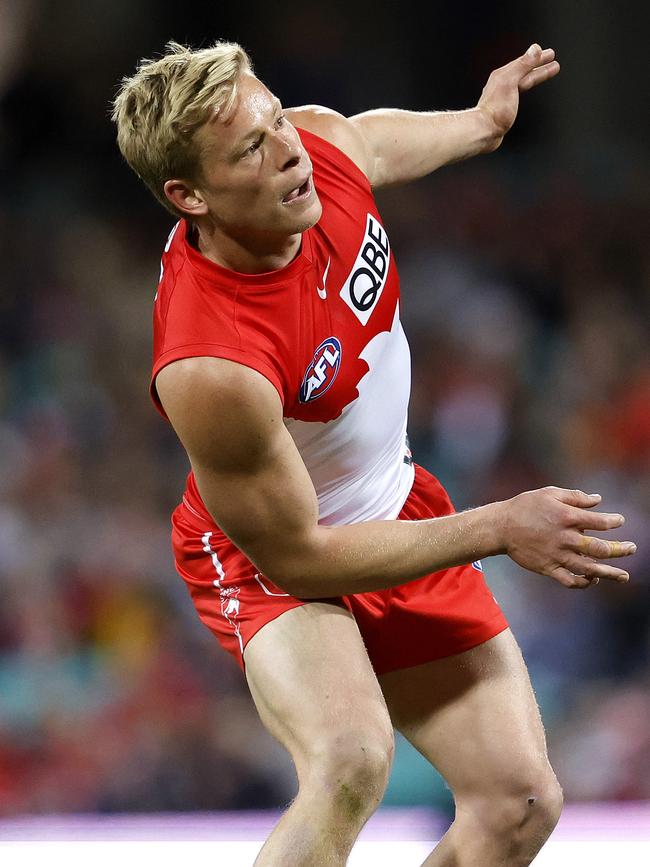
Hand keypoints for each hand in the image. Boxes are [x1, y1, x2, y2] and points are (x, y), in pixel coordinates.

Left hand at [477, 43, 559, 149]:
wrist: (484, 131)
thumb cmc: (495, 110)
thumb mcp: (510, 82)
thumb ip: (523, 65)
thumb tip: (535, 49)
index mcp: (503, 75)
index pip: (525, 62)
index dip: (538, 58)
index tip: (550, 54)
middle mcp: (502, 83)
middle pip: (525, 71)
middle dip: (539, 65)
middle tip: (552, 60)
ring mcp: (502, 95)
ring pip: (523, 81)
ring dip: (535, 75)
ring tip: (546, 72)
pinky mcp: (504, 107)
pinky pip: (518, 91)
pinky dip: (526, 86)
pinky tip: (525, 89)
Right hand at [496, 487, 636, 588]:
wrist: (501, 527)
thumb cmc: (525, 506)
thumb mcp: (550, 493)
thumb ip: (576, 496)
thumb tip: (598, 500)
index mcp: (566, 517)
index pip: (600, 522)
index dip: (614, 521)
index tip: (620, 521)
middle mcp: (565, 538)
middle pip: (600, 548)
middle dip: (620, 549)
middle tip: (632, 548)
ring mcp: (557, 555)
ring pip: (589, 568)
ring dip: (609, 573)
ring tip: (624, 576)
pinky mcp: (548, 568)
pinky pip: (570, 580)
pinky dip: (585, 582)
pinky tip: (594, 579)